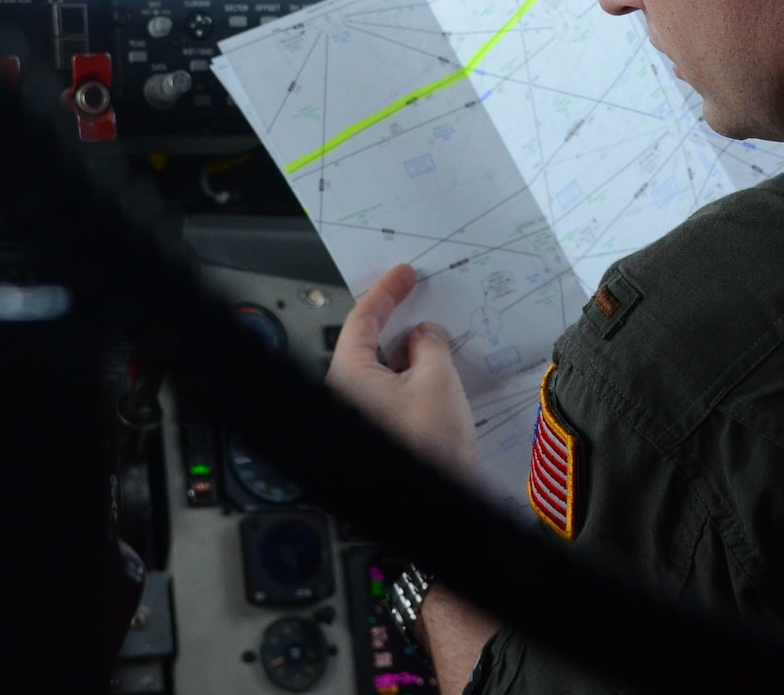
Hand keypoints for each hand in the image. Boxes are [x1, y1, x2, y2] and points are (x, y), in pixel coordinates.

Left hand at [326, 264, 476, 478]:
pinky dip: (412, 378)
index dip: (387, 292)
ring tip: (439, 342)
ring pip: (382, 371)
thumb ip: (430, 345)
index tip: (404, 274)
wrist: (435, 508)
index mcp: (347, 375)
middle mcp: (344, 394)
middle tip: (422, 301)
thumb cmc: (427, 449)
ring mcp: (359, 416)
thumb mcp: (438, 380)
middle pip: (369, 345)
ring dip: (410, 355)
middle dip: (399, 324)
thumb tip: (424, 335)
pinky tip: (436, 374)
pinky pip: (391, 392)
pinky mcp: (377, 432)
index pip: (363, 320)